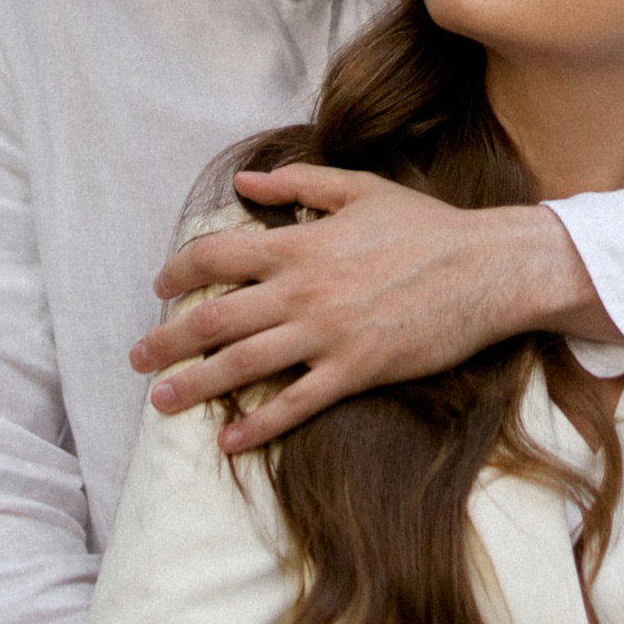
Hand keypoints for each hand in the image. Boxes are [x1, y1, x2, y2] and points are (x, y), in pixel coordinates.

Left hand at [134, 167, 612, 453]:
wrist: (486, 269)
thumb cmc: (425, 226)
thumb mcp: (360, 188)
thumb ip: (298, 184)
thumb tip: (244, 182)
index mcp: (300, 244)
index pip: (216, 256)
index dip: (178, 273)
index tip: (159, 289)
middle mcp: (302, 289)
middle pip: (213, 318)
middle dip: (166, 341)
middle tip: (137, 359)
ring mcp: (326, 333)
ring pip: (242, 365)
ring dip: (194, 386)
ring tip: (161, 402)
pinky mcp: (355, 370)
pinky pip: (295, 404)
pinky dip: (258, 425)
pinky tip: (229, 441)